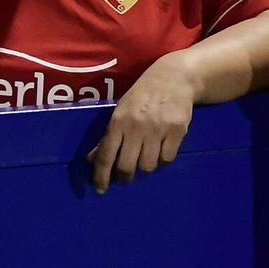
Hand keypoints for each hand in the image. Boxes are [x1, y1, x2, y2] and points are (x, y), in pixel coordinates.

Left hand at [89, 54, 196, 192]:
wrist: (174, 78)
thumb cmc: (142, 95)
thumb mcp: (121, 111)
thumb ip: (108, 137)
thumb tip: (91, 160)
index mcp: (118, 121)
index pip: (106, 155)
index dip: (101, 176)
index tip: (100, 189)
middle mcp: (136, 127)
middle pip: (127, 166)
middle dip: (125, 176)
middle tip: (127, 175)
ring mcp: (158, 129)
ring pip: (148, 166)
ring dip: (146, 166)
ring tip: (147, 155)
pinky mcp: (177, 131)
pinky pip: (167, 159)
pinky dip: (163, 159)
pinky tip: (161, 150)